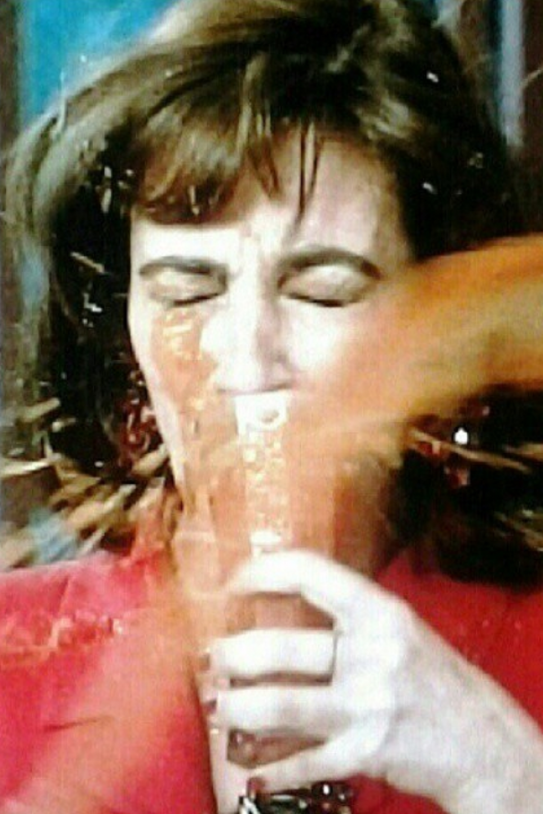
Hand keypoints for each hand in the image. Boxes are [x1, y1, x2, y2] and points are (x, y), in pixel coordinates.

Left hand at [209, 550, 542, 813]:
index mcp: (380, 611)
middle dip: (229, 655)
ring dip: (235, 708)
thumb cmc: (433, 678)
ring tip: (216, 706)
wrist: (483, 738)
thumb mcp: (399, 630)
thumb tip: (277, 603)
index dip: (261, 573)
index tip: (231, 583)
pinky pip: (302, 761)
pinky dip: (269, 769)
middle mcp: (373, 652)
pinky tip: (251, 771)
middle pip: (279, 647)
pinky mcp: (366, 753)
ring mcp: (369, 705)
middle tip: (208, 659)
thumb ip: (346, 616)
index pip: (310, 573)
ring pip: (279, 706)